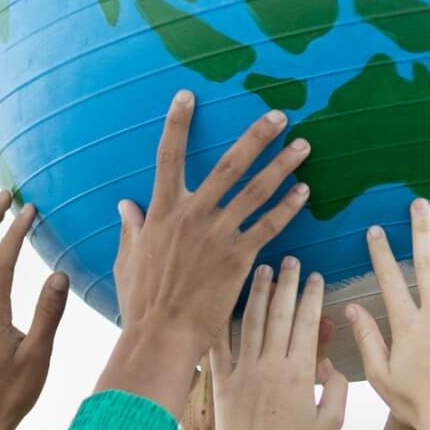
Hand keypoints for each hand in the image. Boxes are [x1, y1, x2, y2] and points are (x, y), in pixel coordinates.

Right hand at [97, 90, 312, 412]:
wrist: (162, 334)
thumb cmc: (142, 301)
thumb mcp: (129, 258)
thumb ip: (131, 227)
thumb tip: (125, 204)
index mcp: (161, 211)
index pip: (167, 157)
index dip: (177, 124)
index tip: (187, 95)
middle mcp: (192, 215)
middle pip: (228, 164)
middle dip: (255, 137)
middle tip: (278, 115)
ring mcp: (217, 235)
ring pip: (256, 191)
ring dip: (282, 165)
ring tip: (303, 146)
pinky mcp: (239, 257)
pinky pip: (269, 225)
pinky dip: (288, 207)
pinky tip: (305, 192)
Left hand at [210, 257, 348, 429]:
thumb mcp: (330, 425)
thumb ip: (337, 390)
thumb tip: (329, 364)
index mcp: (300, 374)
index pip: (308, 324)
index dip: (312, 297)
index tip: (315, 276)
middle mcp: (271, 365)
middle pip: (281, 314)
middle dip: (288, 283)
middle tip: (291, 260)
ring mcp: (244, 372)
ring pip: (252, 322)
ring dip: (259, 293)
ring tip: (262, 269)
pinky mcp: (222, 382)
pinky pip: (220, 346)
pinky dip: (222, 322)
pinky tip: (223, 301)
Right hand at [345, 198, 429, 429]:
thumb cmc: (417, 405)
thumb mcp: (382, 376)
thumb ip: (368, 340)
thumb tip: (352, 309)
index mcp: (407, 325)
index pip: (389, 279)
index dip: (380, 252)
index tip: (375, 229)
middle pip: (425, 264)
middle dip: (421, 231)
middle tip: (420, 205)